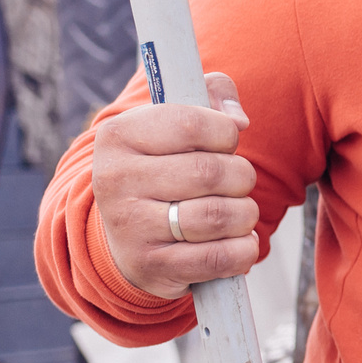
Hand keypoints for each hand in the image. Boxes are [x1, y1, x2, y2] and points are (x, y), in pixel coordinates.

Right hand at [90, 71, 260, 298]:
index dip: (226, 135)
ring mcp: (130, 227)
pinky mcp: (152, 265)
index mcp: (119, 135)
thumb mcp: (173, 123)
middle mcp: (116, 180)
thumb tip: (238, 118)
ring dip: (245, 215)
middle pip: (211, 172)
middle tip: (235, 183)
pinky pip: (219, 258)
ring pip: (219, 216)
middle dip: (241, 177)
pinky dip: (243, 250)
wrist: (126, 236)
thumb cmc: (163, 169)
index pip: (193, 123)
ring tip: (236, 212)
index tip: (224, 144)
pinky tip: (237, 242)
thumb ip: (211, 97)